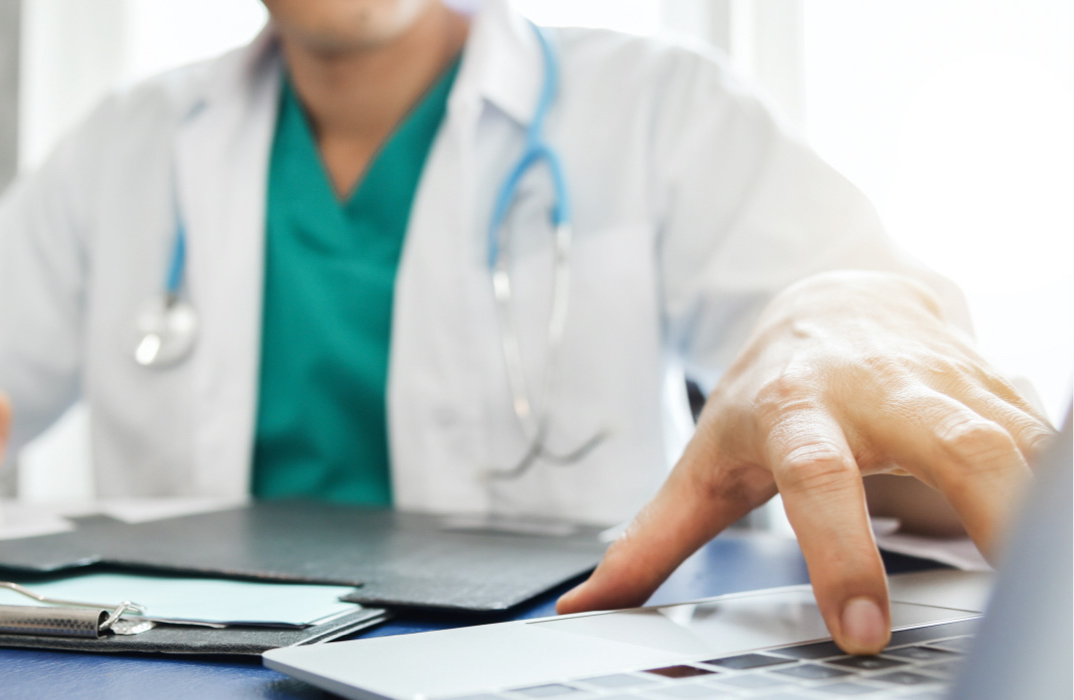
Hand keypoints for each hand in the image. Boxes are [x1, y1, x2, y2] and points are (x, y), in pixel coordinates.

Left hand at [558, 271, 1053, 653]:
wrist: (835, 295)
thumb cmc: (767, 392)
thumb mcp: (704, 462)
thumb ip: (650, 542)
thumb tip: (582, 608)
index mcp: (795, 409)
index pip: (818, 479)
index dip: (840, 552)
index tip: (862, 632)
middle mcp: (879, 388)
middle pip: (953, 442)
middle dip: (993, 513)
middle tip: (1013, 601)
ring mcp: (949, 381)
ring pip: (1020, 440)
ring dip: (1039, 505)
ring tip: (1047, 583)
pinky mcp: (1000, 385)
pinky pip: (1046, 438)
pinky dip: (1057, 485)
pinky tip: (1054, 542)